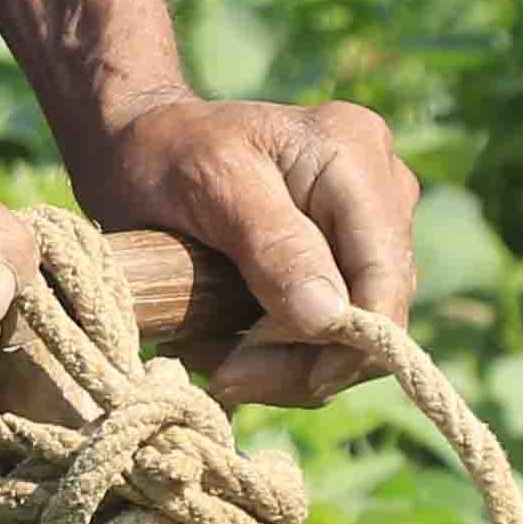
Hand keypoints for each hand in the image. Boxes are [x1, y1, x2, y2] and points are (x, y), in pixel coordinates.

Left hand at [77, 91, 419, 408]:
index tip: (273, 375)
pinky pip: (335, 335)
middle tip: (223, 374)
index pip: (385, 274)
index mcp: (355, 153)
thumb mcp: (208, 184)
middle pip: (377, 315)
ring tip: (212, 355)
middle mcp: (381, 188)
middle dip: (304, 360)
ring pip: (357, 336)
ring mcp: (369, 229)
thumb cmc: (164, 151)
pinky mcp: (347, 265)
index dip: (349, 342)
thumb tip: (331, 318)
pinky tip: (227, 346)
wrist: (137, 148)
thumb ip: (274, 245)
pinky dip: (282, 356)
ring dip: (287, 365)